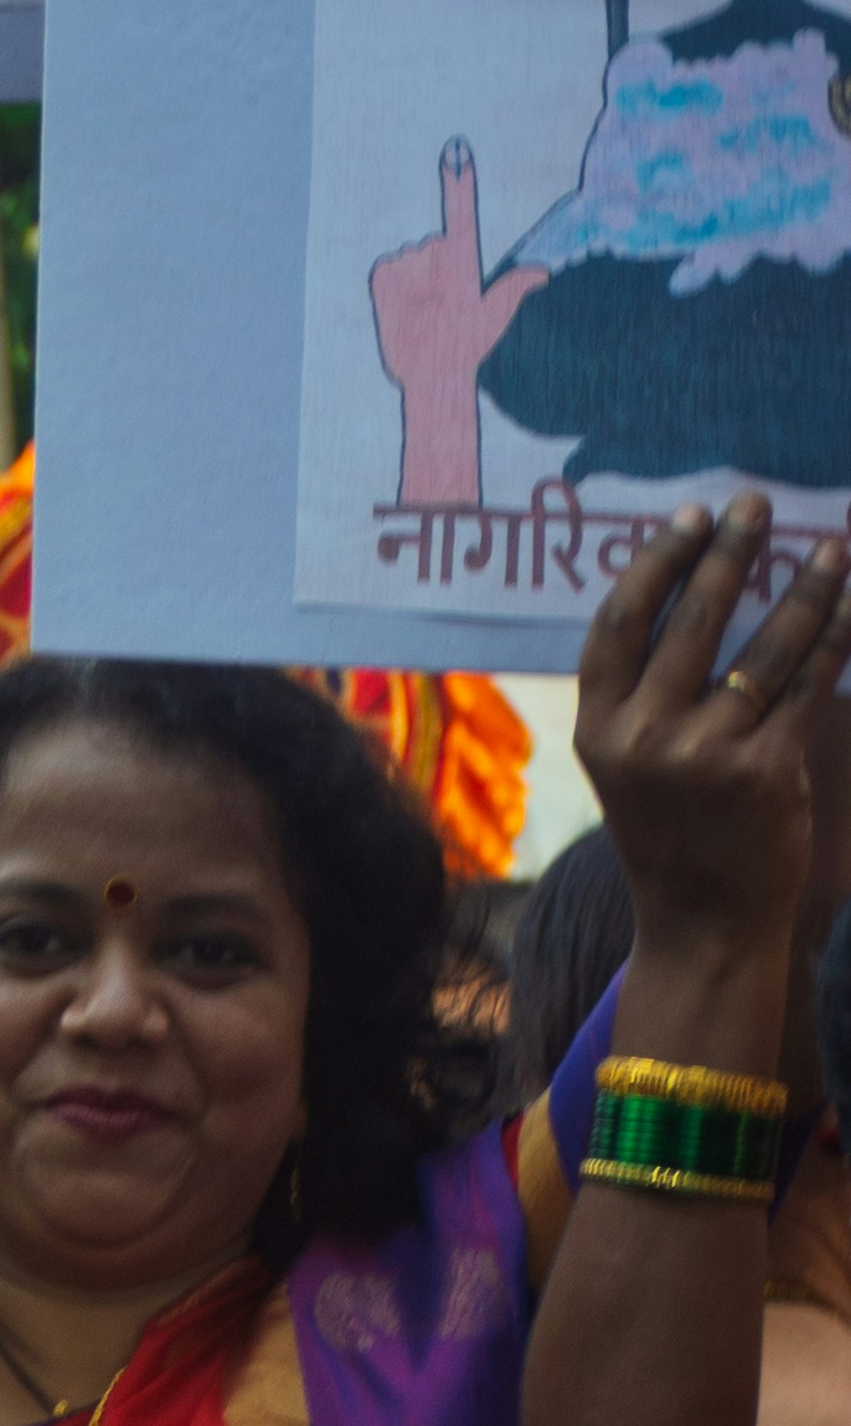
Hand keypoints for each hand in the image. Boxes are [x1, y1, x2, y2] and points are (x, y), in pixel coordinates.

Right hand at [575, 494, 850, 964]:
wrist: (703, 921)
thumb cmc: (670, 832)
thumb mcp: (626, 767)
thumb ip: (644, 696)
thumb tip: (698, 593)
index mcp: (597, 732)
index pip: (618, 626)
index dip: (655, 564)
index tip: (690, 518)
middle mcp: (644, 740)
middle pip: (693, 623)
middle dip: (730, 553)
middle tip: (755, 504)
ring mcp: (706, 757)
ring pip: (765, 647)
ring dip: (804, 587)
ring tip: (829, 547)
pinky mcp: (765, 771)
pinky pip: (808, 686)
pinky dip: (836, 638)